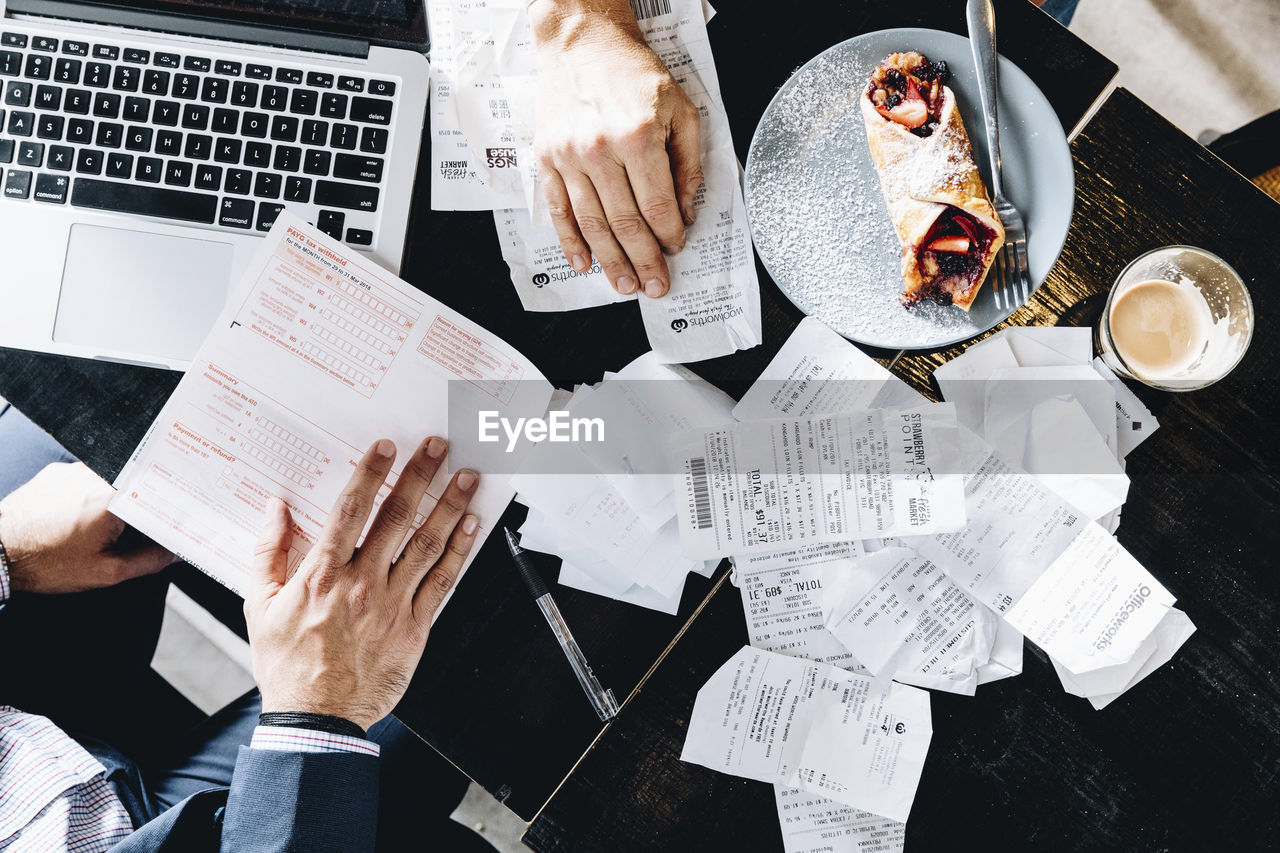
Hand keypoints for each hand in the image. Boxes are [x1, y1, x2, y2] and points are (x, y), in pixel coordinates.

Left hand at [0, 462, 174, 593]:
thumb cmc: (44, 563)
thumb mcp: (105, 572)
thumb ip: (148, 561)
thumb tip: (173, 552)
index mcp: (115, 498)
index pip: (161, 502)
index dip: (170, 519)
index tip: (173, 534)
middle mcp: (97, 476)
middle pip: (139, 491)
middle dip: (140, 515)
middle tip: (129, 539)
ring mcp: (76, 470)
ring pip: (115, 485)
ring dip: (115, 505)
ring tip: (94, 532)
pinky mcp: (59, 471)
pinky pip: (89, 481)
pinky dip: (92, 498)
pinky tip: (78, 521)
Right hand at [246, 437, 479, 730]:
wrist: (317, 719)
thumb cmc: (288, 666)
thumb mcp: (259, 606)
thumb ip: (266, 552)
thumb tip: (273, 509)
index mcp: (322, 574)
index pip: (350, 511)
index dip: (370, 474)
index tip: (385, 447)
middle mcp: (362, 583)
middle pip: (396, 518)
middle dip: (419, 476)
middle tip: (438, 446)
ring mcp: (392, 604)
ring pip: (427, 544)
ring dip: (449, 506)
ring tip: (467, 477)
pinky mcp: (415, 627)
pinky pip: (442, 582)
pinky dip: (460, 552)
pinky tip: (471, 526)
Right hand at [531, 0, 702, 298]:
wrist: (581, 40)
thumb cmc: (633, 72)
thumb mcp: (680, 108)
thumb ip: (687, 162)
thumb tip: (685, 210)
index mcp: (637, 137)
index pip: (657, 204)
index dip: (669, 233)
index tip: (676, 247)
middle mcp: (600, 149)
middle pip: (625, 222)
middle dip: (644, 260)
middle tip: (655, 286)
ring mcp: (569, 157)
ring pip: (592, 223)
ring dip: (610, 261)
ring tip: (625, 285)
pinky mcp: (547, 158)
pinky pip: (559, 209)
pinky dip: (570, 241)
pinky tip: (584, 263)